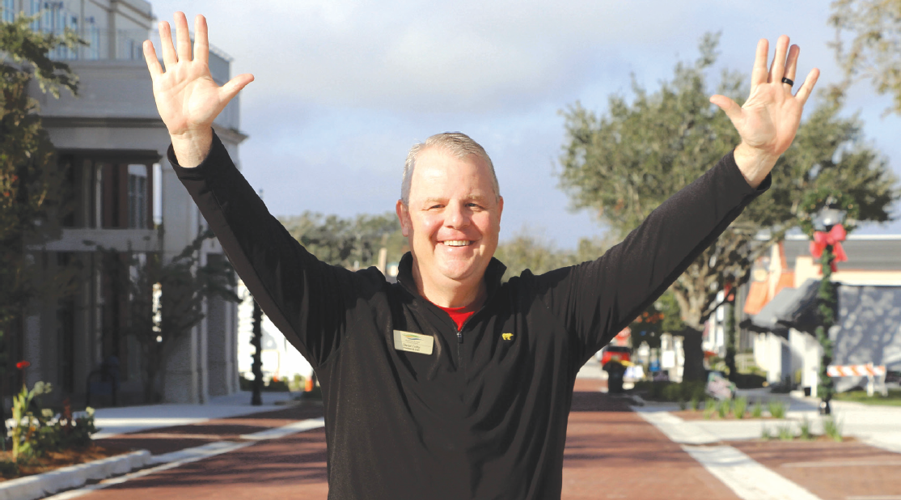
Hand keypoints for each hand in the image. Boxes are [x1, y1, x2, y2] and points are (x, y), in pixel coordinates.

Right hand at [143, 13, 252, 166]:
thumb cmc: (206, 114)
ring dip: (166, 38)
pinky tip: (148, 43)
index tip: (200, 17)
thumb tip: (251, 76)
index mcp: (201, 71)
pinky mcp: (161, 83)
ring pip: (169, 52)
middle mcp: (186, 69)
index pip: (201, 46)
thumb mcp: (222, 97)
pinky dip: (151, 55)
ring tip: (163, 23)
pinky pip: (154, 66)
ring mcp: (173, 75)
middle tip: (179, 13)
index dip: (201, 32)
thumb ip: (235, 85)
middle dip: (181, 29)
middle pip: (183, 45)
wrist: (190, 128)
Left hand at [710, 35, 818, 187]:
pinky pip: (804, 91)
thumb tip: (712, 98)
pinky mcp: (795, 107)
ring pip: (790, 75)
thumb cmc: (750, 135)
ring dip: (793, 61)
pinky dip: (809, 82)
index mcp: (758, 93)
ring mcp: (784, 98)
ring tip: (796, 46)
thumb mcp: (739, 119)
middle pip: (776, 68)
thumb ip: (729, 107)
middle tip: (784, 36)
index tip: (764, 40)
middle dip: (780, 52)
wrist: (765, 149)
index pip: (760, 69)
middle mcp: (771, 92)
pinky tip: (815, 70)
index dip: (762, 56)